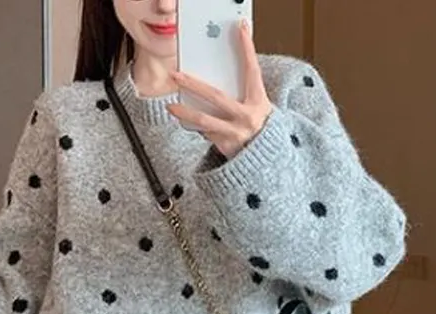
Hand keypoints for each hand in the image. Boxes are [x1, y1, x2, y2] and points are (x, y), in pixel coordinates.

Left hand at [167, 21, 272, 158]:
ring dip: (185, 113)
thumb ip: (241, 94)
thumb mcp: (257, 107)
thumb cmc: (258, 128)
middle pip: (216, 97)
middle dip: (194, 85)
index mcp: (259, 101)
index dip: (247, 49)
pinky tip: (190, 122)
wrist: (265, 160)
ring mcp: (236, 133)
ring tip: (171, 107)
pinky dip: (198, 127)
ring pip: (205, 121)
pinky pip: (206, 134)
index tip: (240, 30)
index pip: (252, 70)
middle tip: (176, 75)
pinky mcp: (225, 147)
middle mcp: (247, 117)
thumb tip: (214, 82)